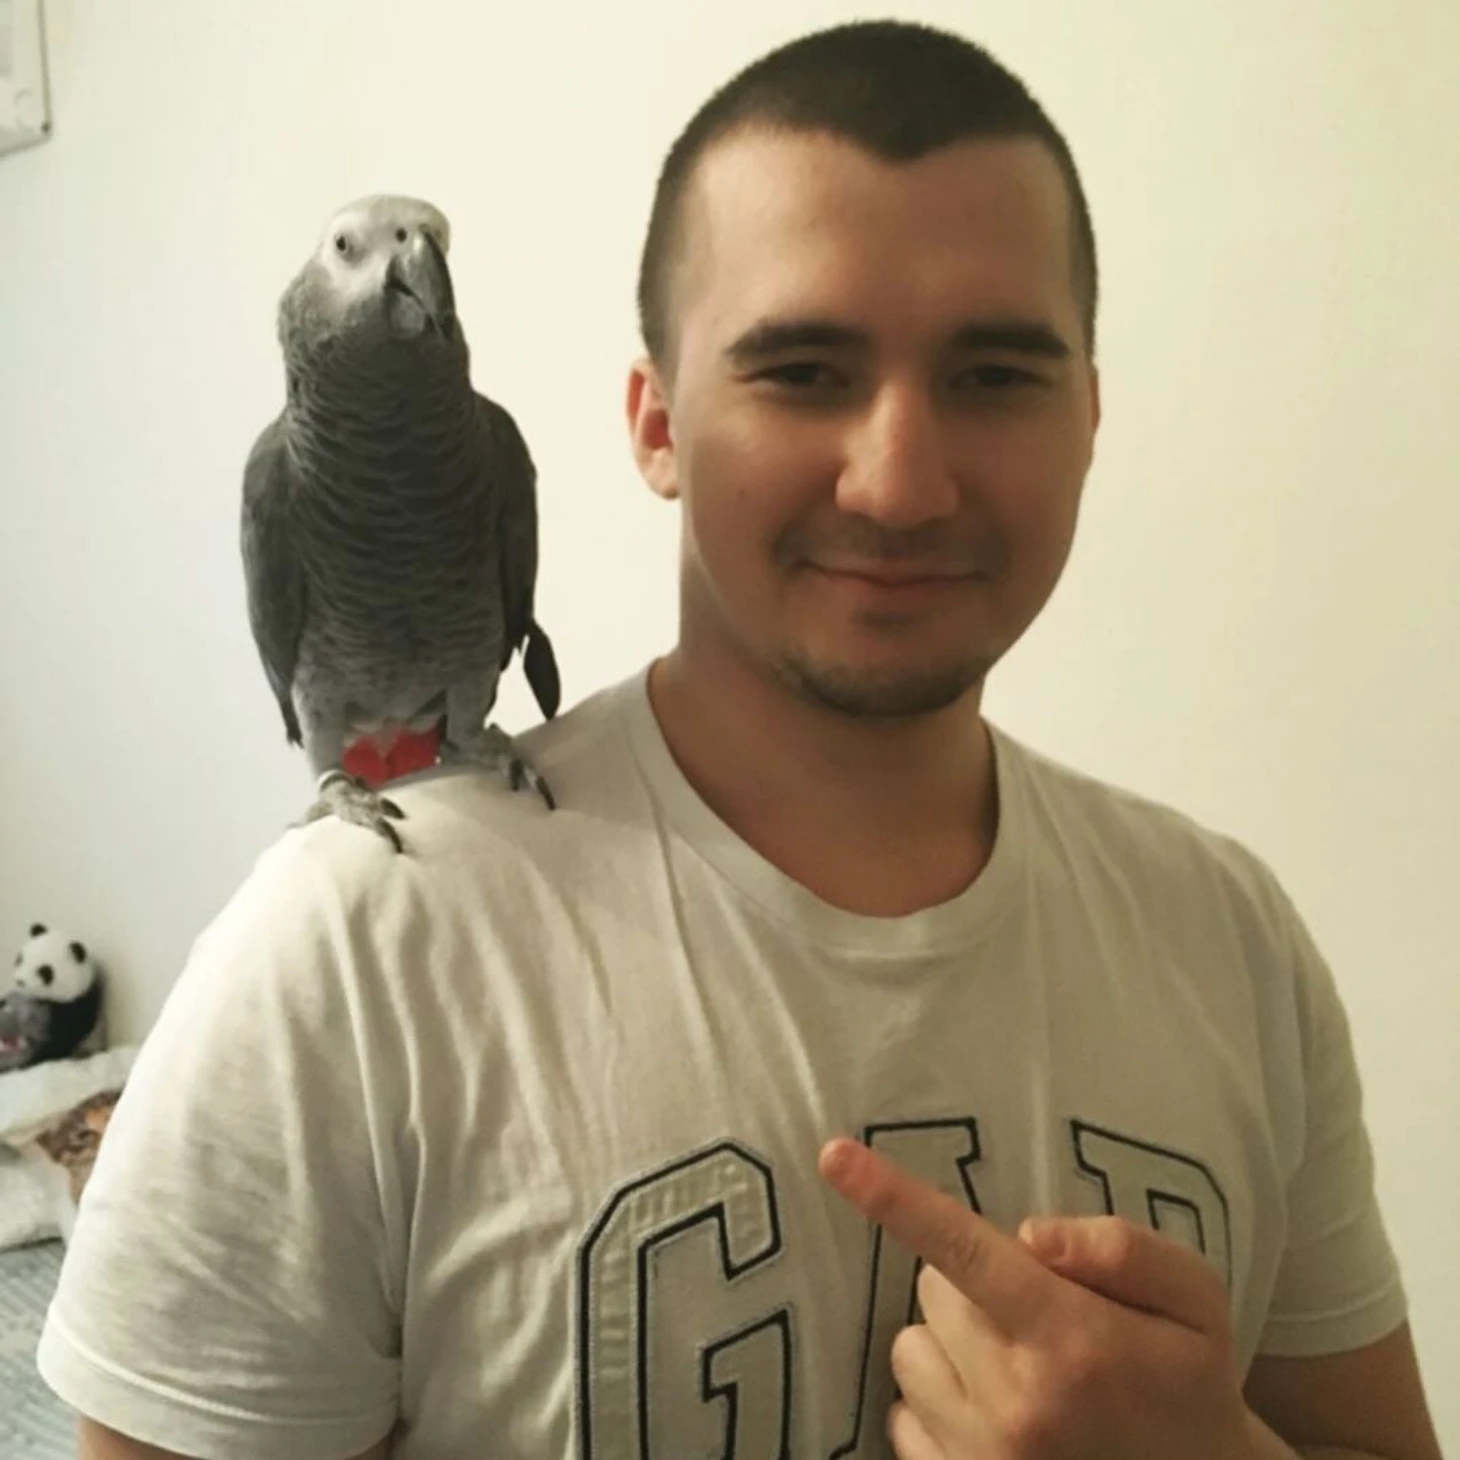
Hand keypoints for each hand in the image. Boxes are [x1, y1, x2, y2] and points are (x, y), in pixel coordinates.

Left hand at [818, 1136, 1275, 1459]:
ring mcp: (981, 1456)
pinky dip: (938, 1404)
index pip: (965, 1252)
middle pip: (934, 1290)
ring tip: (1016, 1367)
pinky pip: (902, 1416)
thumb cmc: (1190, 1382)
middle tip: (1036, 1314)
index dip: (894, 1199)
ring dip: (949, 1345)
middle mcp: (1015, 1402)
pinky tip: (996, 1416)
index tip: (834, 1156)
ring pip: (909, 1349)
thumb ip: (1120, 1248)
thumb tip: (1029, 1234)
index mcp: (1071, 1340)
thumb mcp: (1194, 1299)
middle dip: (972, 1286)